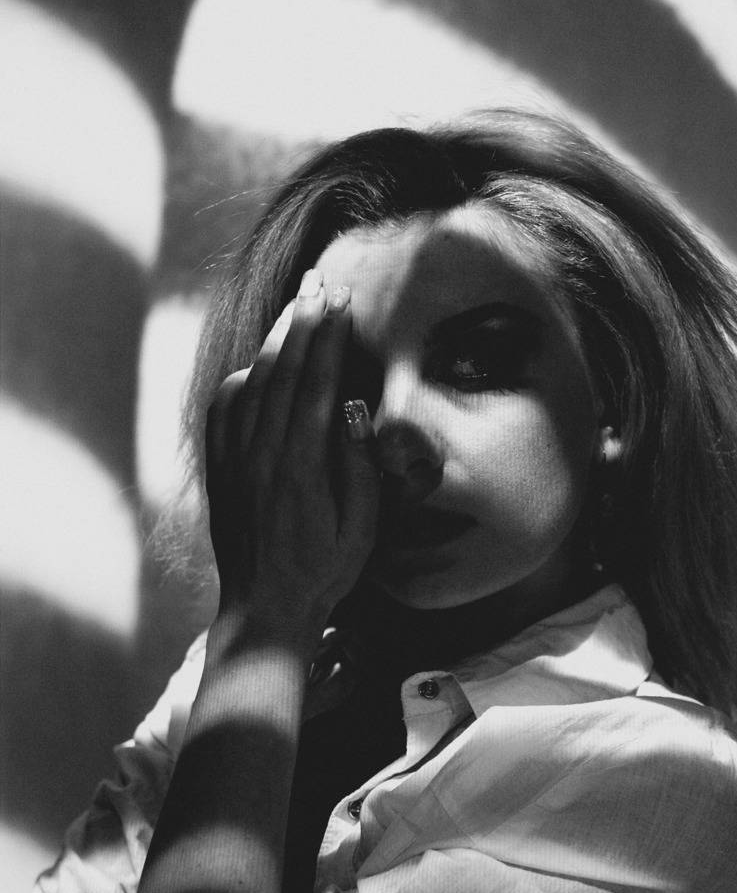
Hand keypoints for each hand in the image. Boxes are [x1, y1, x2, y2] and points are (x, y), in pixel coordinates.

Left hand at [205, 270, 379, 641]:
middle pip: (282, 372)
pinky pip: (224, 410)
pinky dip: (241, 379)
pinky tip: (258, 363)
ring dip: (276, 341)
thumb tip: (353, 410)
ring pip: (253, 383)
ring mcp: (235, 462)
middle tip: (320, 283)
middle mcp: (261, 457)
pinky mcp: (220, 470)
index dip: (327, 339)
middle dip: (302, 322)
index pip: (314, 385)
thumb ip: (358, 466)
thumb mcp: (361, 527)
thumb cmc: (324, 571)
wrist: (265, 609)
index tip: (340, 302)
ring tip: (297, 306)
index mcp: (301, 469)